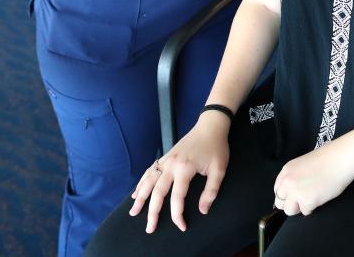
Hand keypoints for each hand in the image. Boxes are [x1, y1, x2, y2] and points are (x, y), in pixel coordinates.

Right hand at [129, 115, 230, 233]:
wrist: (210, 126)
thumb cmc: (216, 147)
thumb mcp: (219, 169)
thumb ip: (211, 191)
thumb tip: (202, 210)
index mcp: (184, 169)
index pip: (177, 198)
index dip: (178, 215)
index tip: (181, 226)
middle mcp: (171, 165)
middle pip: (157, 192)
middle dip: (152, 212)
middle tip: (149, 228)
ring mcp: (166, 160)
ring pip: (148, 181)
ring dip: (140, 197)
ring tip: (134, 212)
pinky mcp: (165, 157)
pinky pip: (149, 171)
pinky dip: (141, 183)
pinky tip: (136, 192)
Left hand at [273, 144, 353, 215]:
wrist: (341, 159)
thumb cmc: (327, 160)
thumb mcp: (302, 166)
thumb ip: (293, 178)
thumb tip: (291, 194)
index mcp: (286, 171)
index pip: (277, 191)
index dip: (287, 195)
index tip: (296, 195)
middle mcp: (287, 181)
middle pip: (280, 203)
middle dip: (292, 203)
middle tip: (305, 197)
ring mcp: (295, 191)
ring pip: (290, 211)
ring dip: (301, 207)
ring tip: (313, 197)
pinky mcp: (306, 201)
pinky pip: (306, 212)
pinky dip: (314, 207)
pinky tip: (321, 195)